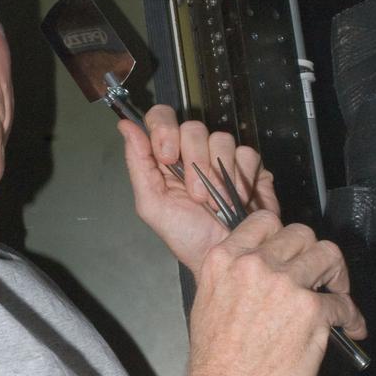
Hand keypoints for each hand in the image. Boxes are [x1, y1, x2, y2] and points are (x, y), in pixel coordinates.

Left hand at [117, 105, 278, 276]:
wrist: (224, 256)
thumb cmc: (186, 237)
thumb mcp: (153, 205)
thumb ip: (138, 163)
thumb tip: (126, 126)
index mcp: (166, 158)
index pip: (161, 119)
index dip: (164, 129)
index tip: (168, 157)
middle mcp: (193, 153)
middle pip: (192, 127)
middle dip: (194, 161)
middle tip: (195, 193)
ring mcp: (222, 157)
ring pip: (221, 138)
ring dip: (217, 175)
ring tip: (215, 202)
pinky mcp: (249, 166)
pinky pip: (246, 153)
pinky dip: (240, 178)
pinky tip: (235, 197)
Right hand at [186, 211, 366, 375]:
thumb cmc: (213, 366)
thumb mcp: (206, 305)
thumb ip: (231, 281)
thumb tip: (256, 278)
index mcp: (223, 262)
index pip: (263, 221)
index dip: (282, 236)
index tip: (289, 251)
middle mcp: (254, 266)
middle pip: (300, 234)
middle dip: (311, 254)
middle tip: (317, 275)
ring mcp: (285, 285)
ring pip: (327, 255)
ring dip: (336, 275)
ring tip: (337, 292)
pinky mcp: (311, 311)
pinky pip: (343, 304)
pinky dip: (351, 317)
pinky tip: (349, 327)